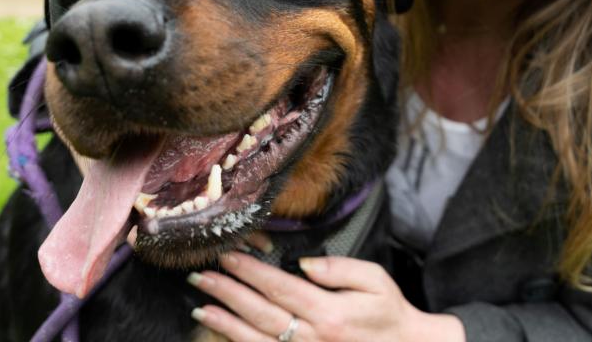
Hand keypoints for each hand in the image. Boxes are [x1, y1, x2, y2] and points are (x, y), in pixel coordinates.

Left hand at [187, 252, 464, 341]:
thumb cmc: (390, 314)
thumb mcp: (376, 281)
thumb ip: (340, 269)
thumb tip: (305, 263)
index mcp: (329, 313)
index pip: (279, 287)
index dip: (250, 272)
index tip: (228, 256)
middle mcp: (313, 338)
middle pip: (259, 313)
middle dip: (227, 292)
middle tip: (202, 275)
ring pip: (256, 339)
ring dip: (225, 322)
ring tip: (201, 305)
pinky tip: (223, 333)